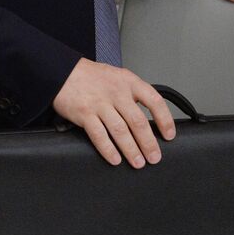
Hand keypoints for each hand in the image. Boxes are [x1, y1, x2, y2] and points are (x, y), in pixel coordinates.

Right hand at [51, 58, 176, 167]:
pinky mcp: (85, 114)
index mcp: (129, 82)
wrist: (63, 71)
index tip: (169, 135)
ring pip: (120, 131)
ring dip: (131, 150)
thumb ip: (133, 94)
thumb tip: (150, 119)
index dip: (164, 120)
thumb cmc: (94, 77)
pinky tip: (115, 159)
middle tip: (154, 157)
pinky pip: (99, 135)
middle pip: (138, 121)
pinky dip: (108, 149)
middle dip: (148, 143)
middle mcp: (117, 93)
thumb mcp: (119, 77)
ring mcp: (100, 104)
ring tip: (138, 163)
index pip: (154, 101)